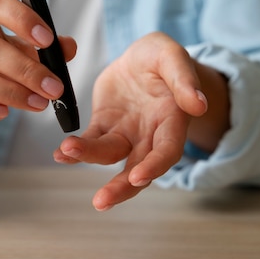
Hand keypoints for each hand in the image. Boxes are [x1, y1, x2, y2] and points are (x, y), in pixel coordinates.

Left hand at [54, 32, 227, 210]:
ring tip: (66, 152)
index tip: (138, 177)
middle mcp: (150, 135)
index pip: (167, 151)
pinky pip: (89, 141)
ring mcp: (126, 133)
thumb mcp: (173, 56)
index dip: (155, 166)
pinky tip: (60, 153)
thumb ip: (183, 80)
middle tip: (102, 201)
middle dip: (121, 187)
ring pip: (109, 157)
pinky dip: (74, 150)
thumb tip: (198, 105)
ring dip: (88, 158)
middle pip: (138, 168)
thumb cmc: (161, 58)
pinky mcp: (104, 126)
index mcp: (172, 121)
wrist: (140, 56)